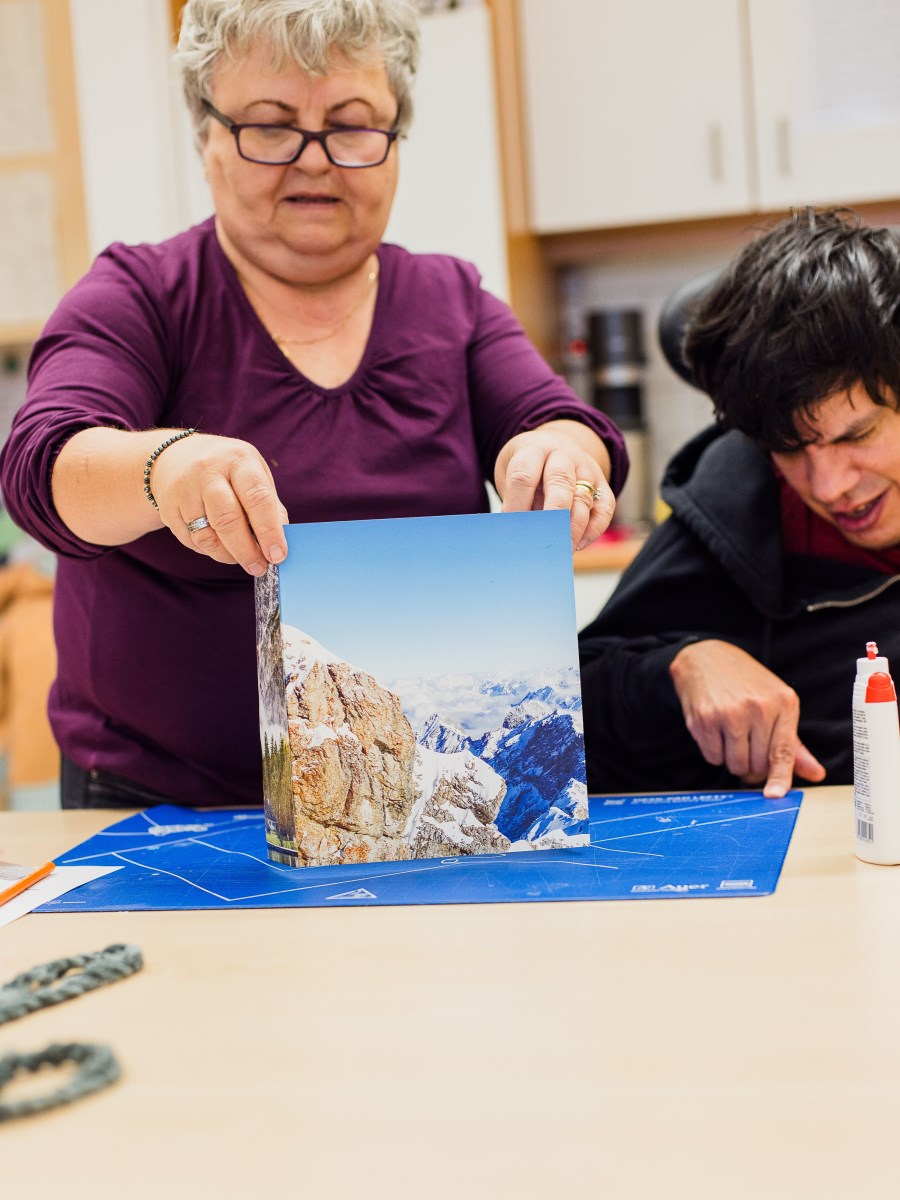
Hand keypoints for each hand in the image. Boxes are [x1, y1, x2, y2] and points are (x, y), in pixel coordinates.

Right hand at [152, 433, 288, 574]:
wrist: (174, 457)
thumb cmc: (226, 470)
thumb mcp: (253, 474)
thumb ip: (270, 506)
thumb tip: (282, 542)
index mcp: (238, 460)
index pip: (257, 498)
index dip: (269, 531)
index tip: (278, 555)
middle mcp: (207, 472)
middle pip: (227, 520)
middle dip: (247, 551)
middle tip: (260, 567)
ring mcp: (183, 490)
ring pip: (206, 536)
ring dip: (228, 555)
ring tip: (242, 558)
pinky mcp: (168, 509)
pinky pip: (192, 541)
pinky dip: (210, 551)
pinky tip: (221, 547)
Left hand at [494, 423, 614, 548]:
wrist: (552, 445)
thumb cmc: (527, 465)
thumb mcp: (510, 472)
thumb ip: (514, 498)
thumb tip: (518, 533)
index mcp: (534, 450)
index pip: (524, 477)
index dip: (517, 506)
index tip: (513, 530)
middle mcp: (563, 455)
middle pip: (560, 484)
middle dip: (551, 516)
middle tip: (544, 542)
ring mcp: (586, 468)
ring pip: (584, 498)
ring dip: (573, 529)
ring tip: (561, 550)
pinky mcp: (602, 483)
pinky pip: (605, 508)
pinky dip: (593, 530)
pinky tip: (578, 544)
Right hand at [669, 639, 825, 797]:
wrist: (707, 658)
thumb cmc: (747, 683)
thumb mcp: (777, 704)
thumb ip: (793, 743)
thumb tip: (816, 774)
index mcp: (783, 703)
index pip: (783, 751)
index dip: (780, 777)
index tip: (774, 795)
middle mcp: (758, 707)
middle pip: (757, 764)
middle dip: (752, 765)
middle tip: (747, 746)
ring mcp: (729, 713)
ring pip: (734, 764)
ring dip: (732, 759)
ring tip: (731, 735)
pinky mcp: (704, 719)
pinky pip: (712, 756)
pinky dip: (714, 751)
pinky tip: (715, 730)